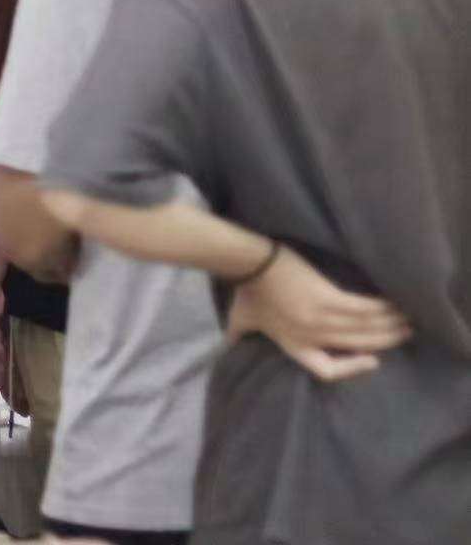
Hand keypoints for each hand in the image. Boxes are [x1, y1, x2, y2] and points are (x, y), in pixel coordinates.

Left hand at [227, 245, 412, 381]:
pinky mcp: (327, 297)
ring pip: (366, 328)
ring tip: (408, 318)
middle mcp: (309, 336)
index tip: (373, 360)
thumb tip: (226, 347)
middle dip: (386, 341)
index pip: (326, 371)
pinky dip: (383, 308)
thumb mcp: (239, 321)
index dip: (351, 369)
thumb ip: (238, 337)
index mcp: (292, 345)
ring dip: (391, 324)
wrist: (248, 263)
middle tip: (405, 333)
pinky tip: (395, 304)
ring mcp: (319, 318)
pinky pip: (363, 308)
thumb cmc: (245, 290)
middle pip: (358, 345)